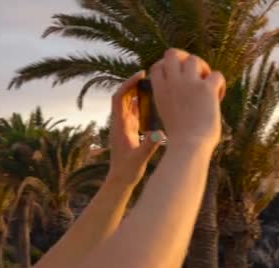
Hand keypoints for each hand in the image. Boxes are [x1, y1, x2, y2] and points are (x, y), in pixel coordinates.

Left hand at [107, 71, 163, 185]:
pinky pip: (134, 112)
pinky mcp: (130, 130)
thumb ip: (149, 146)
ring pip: (129, 103)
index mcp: (119, 125)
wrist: (121, 180)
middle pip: (123, 96)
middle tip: (151, 76)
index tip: (140, 75)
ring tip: (155, 84)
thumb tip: (160, 134)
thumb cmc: (128, 170)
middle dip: (134, 84)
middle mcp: (120, 122)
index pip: (119, 98)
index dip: (128, 84)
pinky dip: (142, 103)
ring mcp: (124, 126)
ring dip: (139, 92)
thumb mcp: (140, 158)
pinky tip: (154, 100)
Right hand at [150, 49, 225, 150]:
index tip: (176, 78)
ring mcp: (188, 84)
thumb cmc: (179, 137)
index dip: (167, 67)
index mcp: (159, 91)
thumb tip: (183, 94)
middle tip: (193, 75)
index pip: (157, 66)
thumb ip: (170, 99)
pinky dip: (220, 85)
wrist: (188, 146)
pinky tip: (218, 98)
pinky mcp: (206, 89)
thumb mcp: (166, 114)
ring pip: (195, 59)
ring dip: (203, 69)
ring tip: (206, 86)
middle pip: (173, 53)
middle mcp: (171, 83)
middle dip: (184, 59)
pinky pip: (217, 74)